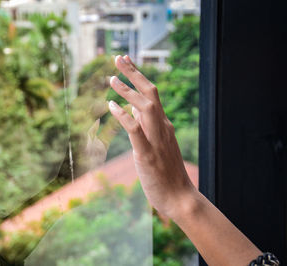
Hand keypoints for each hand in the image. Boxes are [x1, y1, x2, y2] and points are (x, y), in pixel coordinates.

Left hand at [108, 55, 194, 217]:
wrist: (180, 198)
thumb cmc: (166, 172)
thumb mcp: (156, 145)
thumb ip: (146, 126)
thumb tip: (132, 107)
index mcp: (164, 125)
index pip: (152, 94)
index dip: (138, 77)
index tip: (126, 62)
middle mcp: (162, 127)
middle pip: (150, 93)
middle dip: (134, 74)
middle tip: (118, 58)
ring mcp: (156, 140)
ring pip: (145, 107)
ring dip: (128, 91)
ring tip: (112, 78)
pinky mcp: (148, 154)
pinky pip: (136, 130)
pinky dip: (124, 115)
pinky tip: (111, 106)